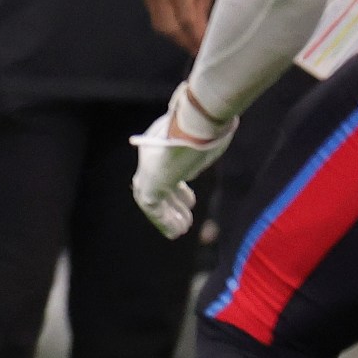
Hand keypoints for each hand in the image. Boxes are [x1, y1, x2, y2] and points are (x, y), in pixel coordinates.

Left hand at [132, 84, 236, 237]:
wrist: (196, 124)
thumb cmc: (207, 128)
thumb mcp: (208, 141)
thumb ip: (203, 154)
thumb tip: (202, 161)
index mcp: (164, 146)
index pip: (168, 172)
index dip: (178, 190)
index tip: (191, 202)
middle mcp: (153, 158)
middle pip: (160, 187)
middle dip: (174, 204)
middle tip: (187, 218)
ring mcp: (149, 171)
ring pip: (154, 199)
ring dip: (168, 215)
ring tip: (183, 229)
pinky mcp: (149, 183)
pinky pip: (152, 206)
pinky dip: (163, 220)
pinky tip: (174, 232)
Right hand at [138, 0, 218, 53]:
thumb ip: (205, 3)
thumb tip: (206, 30)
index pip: (187, 20)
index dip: (196, 38)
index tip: (207, 50)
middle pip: (169, 28)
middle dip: (185, 43)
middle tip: (199, 52)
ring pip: (159, 25)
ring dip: (176, 38)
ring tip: (191, 43)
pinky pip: (155, 16)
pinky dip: (168, 26)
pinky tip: (180, 28)